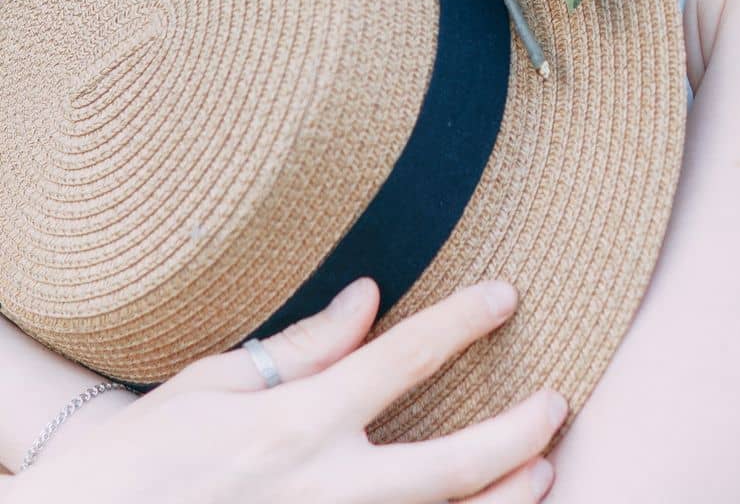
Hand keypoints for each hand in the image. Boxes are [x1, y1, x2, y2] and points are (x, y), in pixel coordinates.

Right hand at [16, 276, 565, 503]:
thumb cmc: (141, 457)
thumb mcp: (214, 384)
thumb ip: (302, 346)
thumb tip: (368, 298)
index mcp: (298, 423)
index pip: (401, 359)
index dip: (462, 323)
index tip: (506, 296)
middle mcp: (324, 487)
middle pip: (446, 465)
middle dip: (512, 434)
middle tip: (558, 403)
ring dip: (499, 501)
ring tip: (544, 471)